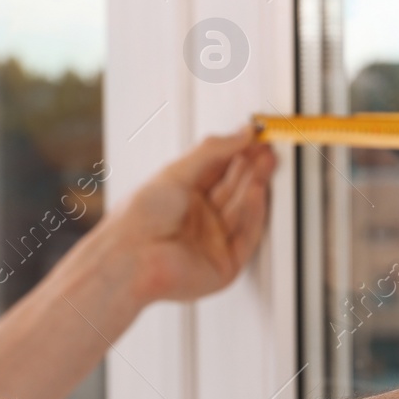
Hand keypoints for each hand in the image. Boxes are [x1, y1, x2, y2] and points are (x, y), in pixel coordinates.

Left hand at [109, 128, 278, 304]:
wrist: (132, 255)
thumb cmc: (140, 218)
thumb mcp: (177, 172)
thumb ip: (212, 151)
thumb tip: (242, 133)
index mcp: (183, 198)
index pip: (219, 172)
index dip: (238, 155)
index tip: (255, 137)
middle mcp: (199, 221)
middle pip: (234, 190)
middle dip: (251, 169)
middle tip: (267, 149)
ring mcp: (213, 243)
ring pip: (242, 211)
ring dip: (255, 186)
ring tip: (266, 163)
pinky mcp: (224, 265)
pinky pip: (246, 237)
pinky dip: (254, 213)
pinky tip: (257, 191)